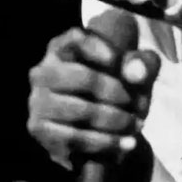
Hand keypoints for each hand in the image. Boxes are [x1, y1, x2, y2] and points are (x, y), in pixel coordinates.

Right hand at [27, 27, 161, 170]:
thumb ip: (143, 64)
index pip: (76, 38)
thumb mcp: (138, 73)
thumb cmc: (120, 90)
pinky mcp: (40, 129)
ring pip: (81, 110)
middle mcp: (44, 71)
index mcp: (63, 48)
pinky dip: (106, 142)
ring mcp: (38, 101)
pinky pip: (75, 138)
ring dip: (115, 120)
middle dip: (117, 93)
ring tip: (136, 125)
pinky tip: (127, 143)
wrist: (104, 132)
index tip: (120, 62)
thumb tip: (134, 73)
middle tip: (138, 104)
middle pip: (84, 77)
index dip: (100, 49)